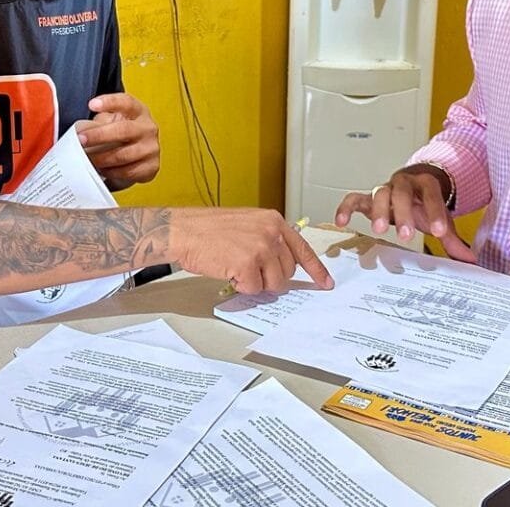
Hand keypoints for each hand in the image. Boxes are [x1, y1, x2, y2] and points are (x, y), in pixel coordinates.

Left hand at [77, 93, 159, 186]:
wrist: (139, 156)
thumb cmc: (122, 136)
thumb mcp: (112, 123)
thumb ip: (98, 124)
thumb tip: (79, 132)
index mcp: (139, 111)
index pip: (126, 102)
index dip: (109, 102)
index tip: (92, 105)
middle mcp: (148, 128)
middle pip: (124, 130)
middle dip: (99, 135)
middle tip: (81, 140)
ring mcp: (152, 148)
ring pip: (124, 155)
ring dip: (102, 158)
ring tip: (88, 158)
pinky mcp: (152, 167)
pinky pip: (128, 171)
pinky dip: (112, 172)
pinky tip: (102, 169)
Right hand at [167, 208, 334, 294]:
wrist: (183, 230)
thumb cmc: (208, 229)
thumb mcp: (247, 224)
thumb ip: (268, 239)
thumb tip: (280, 266)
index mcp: (274, 220)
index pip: (302, 248)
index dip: (316, 269)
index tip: (326, 283)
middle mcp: (271, 232)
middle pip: (287, 272)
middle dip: (270, 278)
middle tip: (247, 268)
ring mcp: (261, 248)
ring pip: (273, 284)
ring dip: (255, 283)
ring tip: (235, 266)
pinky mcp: (248, 265)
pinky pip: (253, 289)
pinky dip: (240, 286)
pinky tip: (228, 271)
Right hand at [333, 164, 475, 261]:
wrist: (413, 185)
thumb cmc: (425, 205)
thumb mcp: (440, 218)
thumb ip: (452, 238)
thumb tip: (471, 260)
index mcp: (425, 185)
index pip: (432, 194)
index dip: (436, 212)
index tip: (439, 232)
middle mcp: (403, 184)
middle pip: (402, 192)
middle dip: (404, 213)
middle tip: (406, 235)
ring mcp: (384, 189)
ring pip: (380, 193)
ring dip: (379, 211)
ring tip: (379, 230)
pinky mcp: (368, 198)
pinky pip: (354, 198)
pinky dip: (346, 207)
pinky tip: (342, 221)